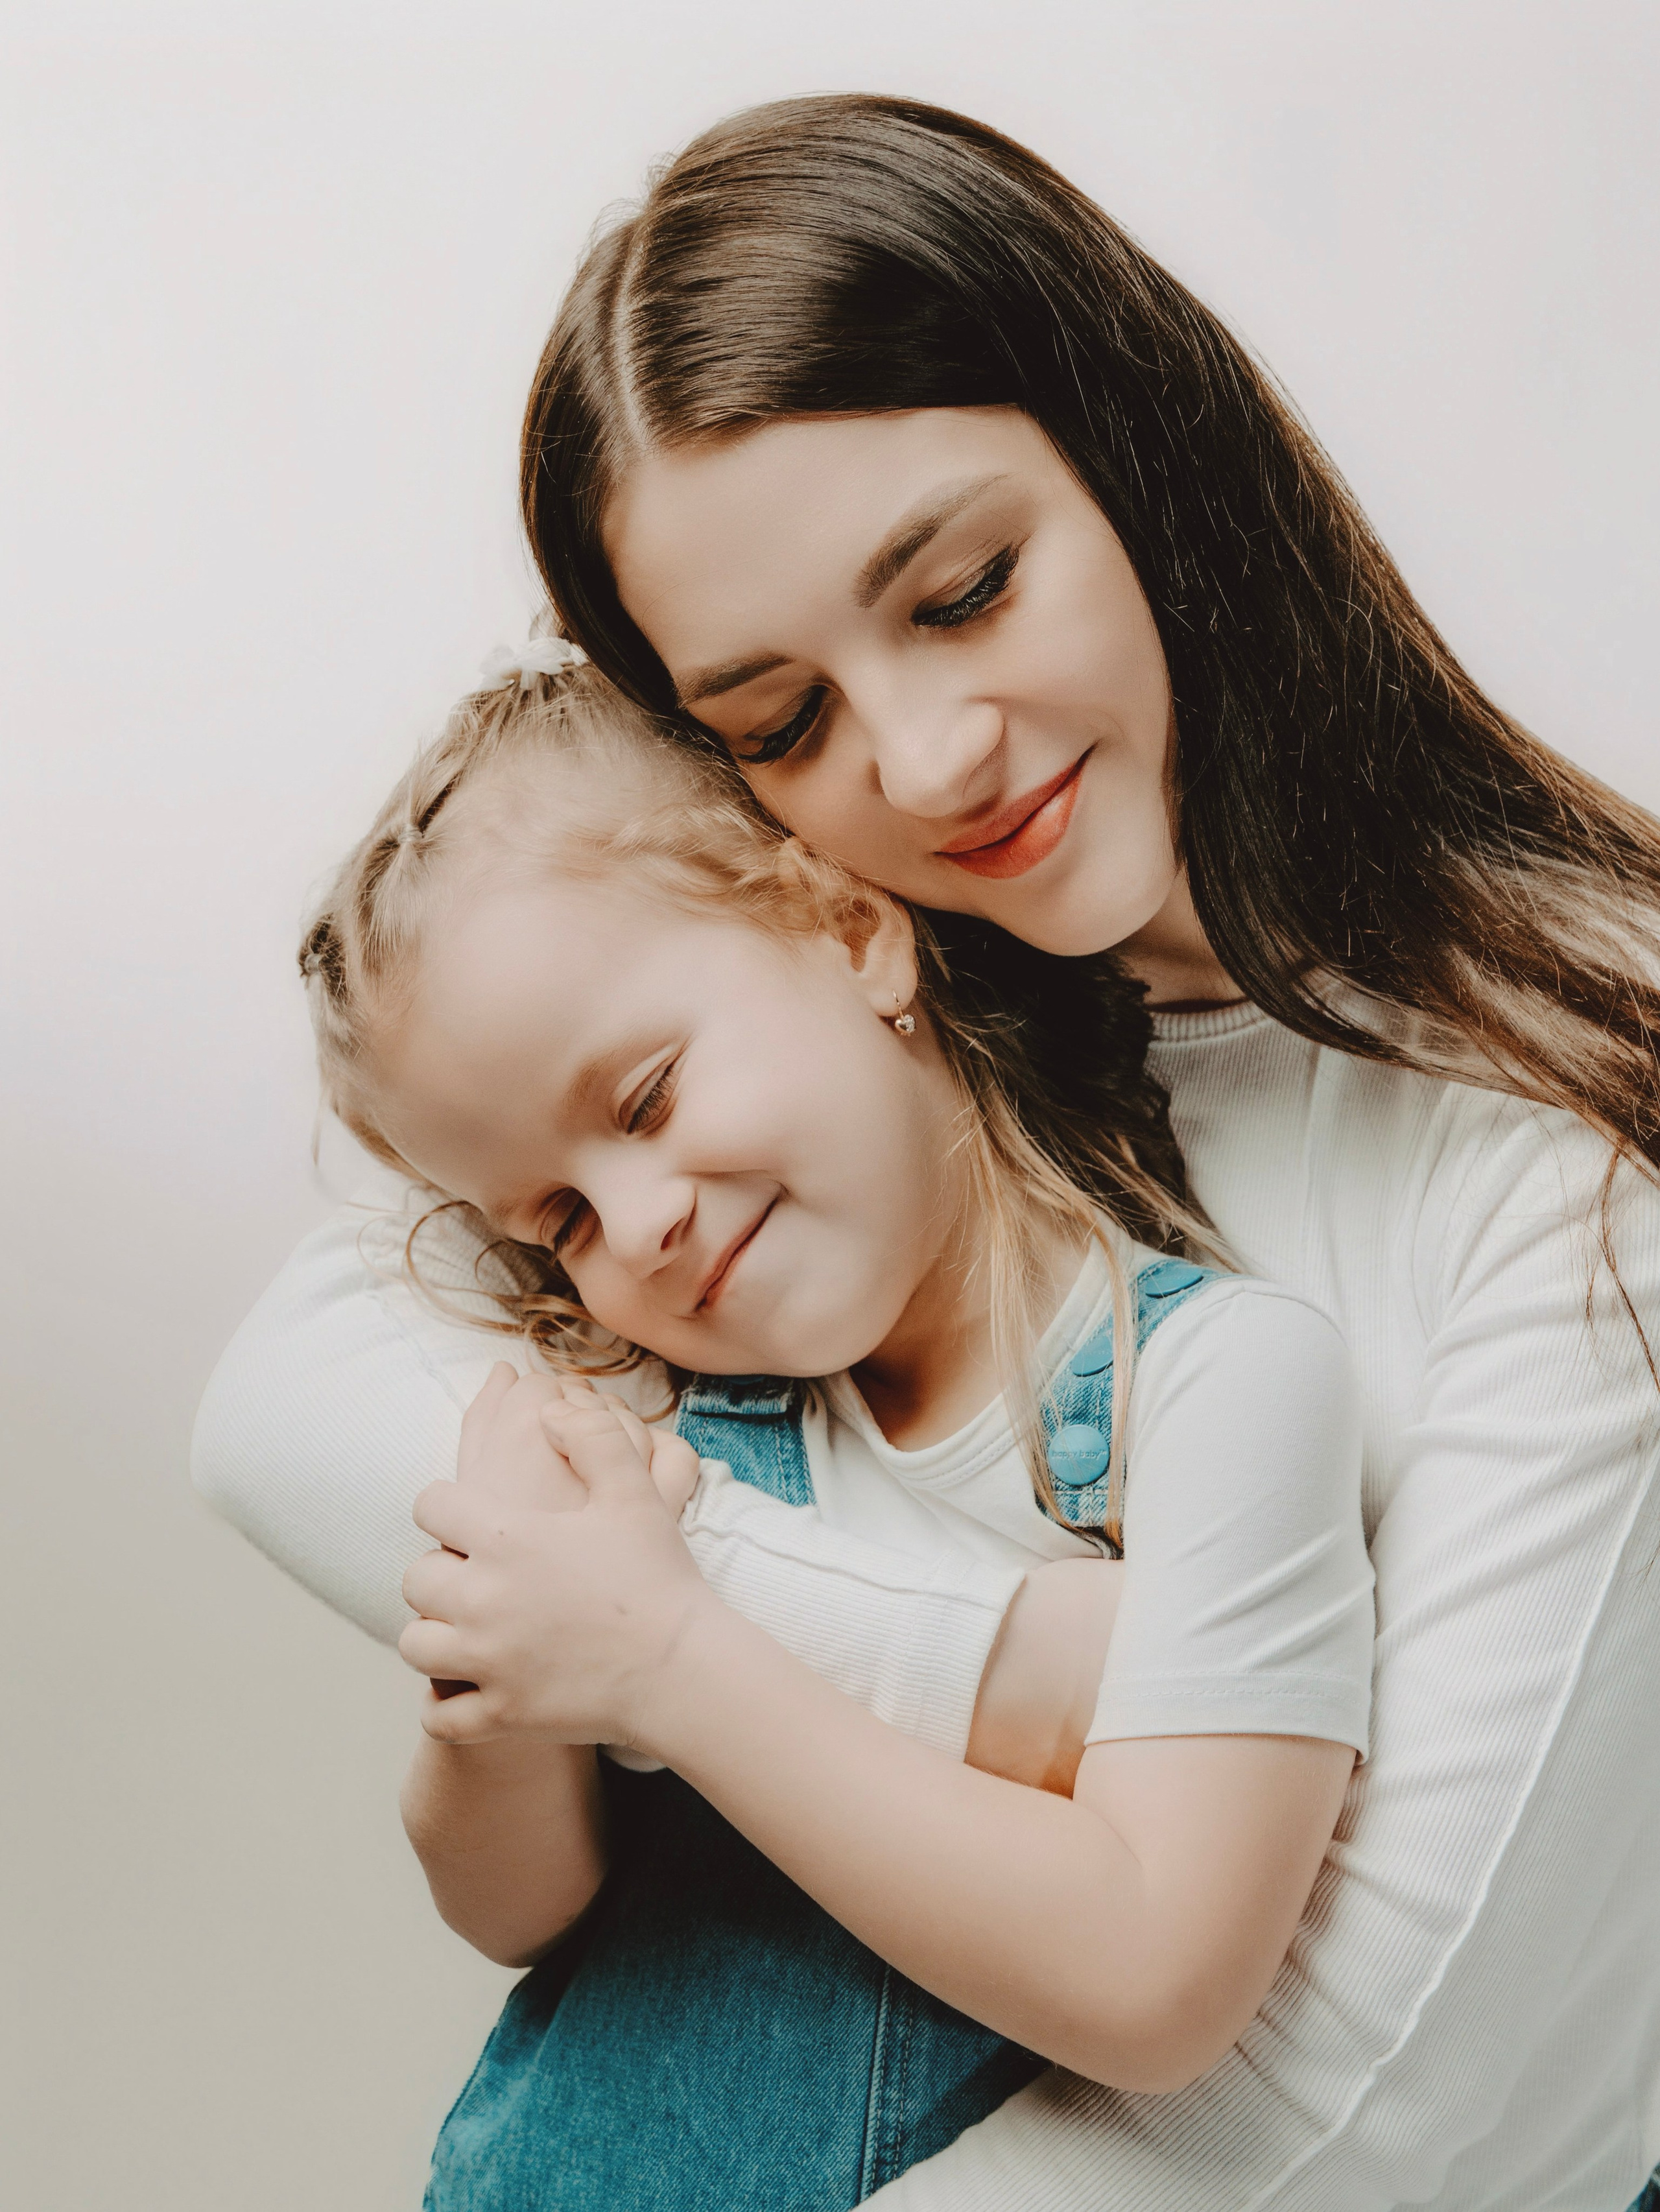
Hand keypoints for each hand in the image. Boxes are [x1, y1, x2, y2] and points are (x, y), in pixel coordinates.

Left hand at [399, 1387, 718, 1750]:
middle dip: (438, 1571)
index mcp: (508, 1538)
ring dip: (433, 1635)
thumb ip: (593, 1436)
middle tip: (471, 1575)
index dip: (445, 1503)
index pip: (431, 1505)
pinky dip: (445, 1707)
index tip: (465, 1515)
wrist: (682, 1666)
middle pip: (415, 1577)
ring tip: (463, 1630)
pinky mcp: (500, 1713)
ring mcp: (488, 1662)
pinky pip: (439, 1719)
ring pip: (416, 1645)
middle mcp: (484, 1598)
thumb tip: (550, 1410)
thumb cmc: (659, 1576)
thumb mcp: (635, 1490)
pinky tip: (467, 1689)